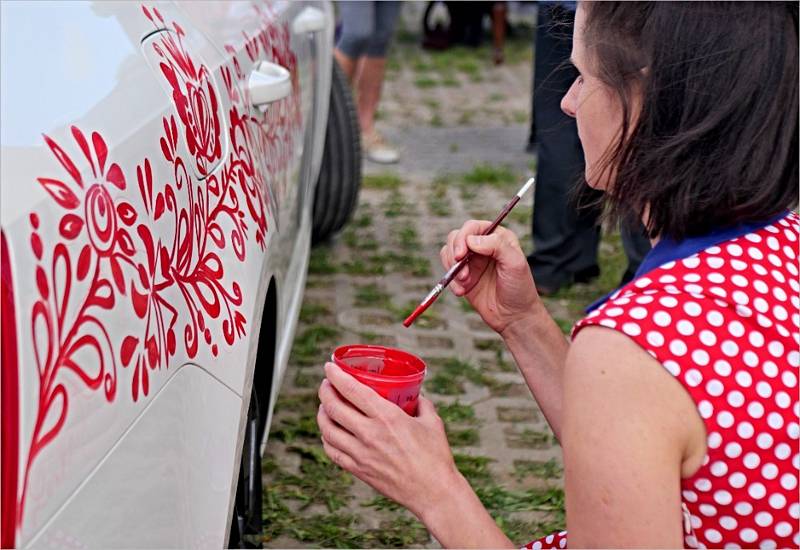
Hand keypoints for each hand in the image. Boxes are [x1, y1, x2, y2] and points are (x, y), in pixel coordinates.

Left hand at [316, 363, 459, 518]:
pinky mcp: (358, 470)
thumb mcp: (432, 422)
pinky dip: (326, 438)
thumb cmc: (436, 457)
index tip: (329, 367)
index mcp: (387, 417)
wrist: (433, 492)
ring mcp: (361, 454)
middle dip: (325, 391)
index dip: (336, 376)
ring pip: (328, 429)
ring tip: (325, 406)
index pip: (352, 390)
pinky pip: (332, 452)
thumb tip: (416, 396)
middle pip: (333, 407)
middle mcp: (369, 434)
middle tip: (326, 384)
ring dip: (322, 414)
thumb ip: (421, 405)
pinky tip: (329, 433)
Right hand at [440, 220, 539, 334]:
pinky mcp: (463, 277)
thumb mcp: (515, 264)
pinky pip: (448, 271)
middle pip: (456, 237)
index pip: (473, 227)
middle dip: (455, 253)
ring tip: (465, 283)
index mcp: (498, 238)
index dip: (463, 237)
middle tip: (462, 273)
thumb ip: (497, 246)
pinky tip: (462, 291)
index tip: (461, 254)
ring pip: (448, 252)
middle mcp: (483, 246)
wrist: (514, 317)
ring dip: (452, 268)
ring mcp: (472, 261)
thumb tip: (472, 240)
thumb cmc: (520, 289)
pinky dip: (451, 281)